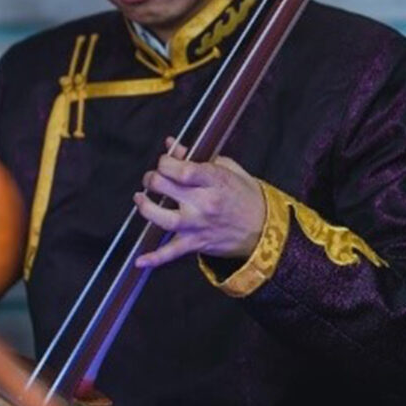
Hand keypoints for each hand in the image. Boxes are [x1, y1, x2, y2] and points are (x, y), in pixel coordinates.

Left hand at [133, 138, 265, 268]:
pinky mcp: (196, 243)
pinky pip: (172, 253)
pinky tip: (140, 259)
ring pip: (163, 218)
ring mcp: (198, 225)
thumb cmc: (246, 195)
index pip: (182, 169)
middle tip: (152, 178)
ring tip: (141, 199)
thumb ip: (199, 157)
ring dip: (146, 208)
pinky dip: (155, 258)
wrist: (264, 229)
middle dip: (152, 179)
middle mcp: (204, 203)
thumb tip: (173, 146)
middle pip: (165, 188)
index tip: (165, 161)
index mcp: (214, 181)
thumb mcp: (228, 168)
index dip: (165, 162)